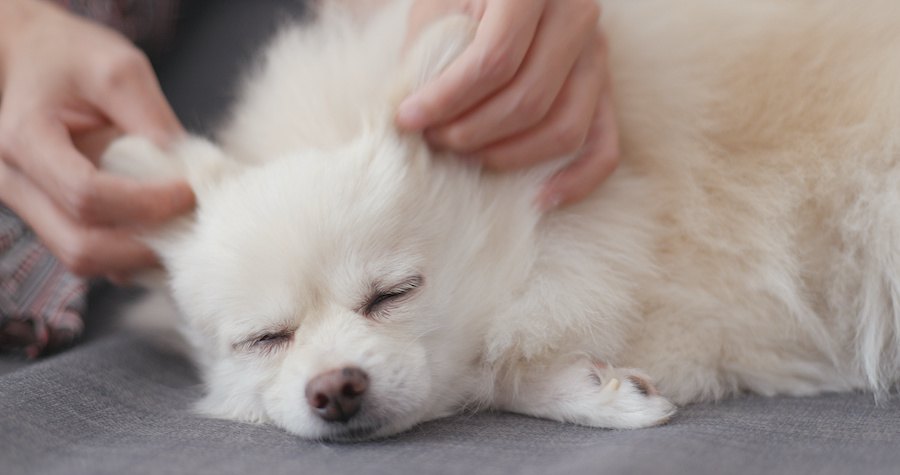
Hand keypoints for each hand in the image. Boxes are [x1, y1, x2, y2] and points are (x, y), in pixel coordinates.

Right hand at [0, 0, 193, 280]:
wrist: (29, 57)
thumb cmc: (70, 56)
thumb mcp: (117, 68)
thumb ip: (151, 117)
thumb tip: (188, 169)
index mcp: (24, 139)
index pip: (87, 195)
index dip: (145, 204)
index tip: (189, 192)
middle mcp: (15, 181)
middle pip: (79, 245)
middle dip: (142, 248)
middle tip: (189, 227)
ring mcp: (27, 203)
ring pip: (80, 257)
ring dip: (134, 256)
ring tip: (177, 232)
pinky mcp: (46, 214)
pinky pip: (85, 250)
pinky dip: (124, 253)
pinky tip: (158, 232)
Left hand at [397, 0, 619, 209]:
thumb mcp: (441, 7)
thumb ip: (431, 53)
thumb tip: (414, 119)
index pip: (494, 61)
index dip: (447, 99)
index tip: (407, 118)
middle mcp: (577, 17)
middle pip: (529, 99)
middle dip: (472, 131)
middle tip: (434, 139)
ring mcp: (598, 56)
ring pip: (565, 128)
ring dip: (509, 156)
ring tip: (465, 158)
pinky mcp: (606, 90)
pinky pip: (604, 147)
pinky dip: (576, 180)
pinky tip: (538, 199)